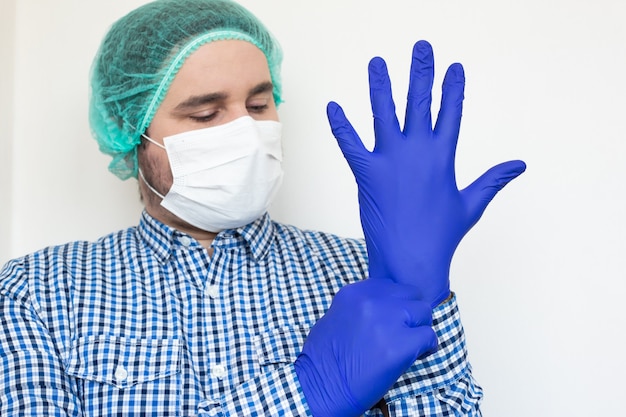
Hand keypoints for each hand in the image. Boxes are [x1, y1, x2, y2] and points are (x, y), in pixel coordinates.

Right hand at [295, 279, 436, 416]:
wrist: (320, 388)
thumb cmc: (322, 359)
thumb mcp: (334, 317)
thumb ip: (359, 306)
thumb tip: (381, 307)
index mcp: (354, 293)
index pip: (390, 285)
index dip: (395, 302)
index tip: (393, 317)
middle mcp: (372, 301)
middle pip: (411, 295)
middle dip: (410, 312)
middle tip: (404, 331)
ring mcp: (388, 321)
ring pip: (424, 312)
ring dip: (419, 328)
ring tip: (410, 345)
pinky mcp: (401, 345)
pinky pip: (429, 336)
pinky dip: (426, 348)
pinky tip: (415, 357)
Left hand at [327, 40, 525, 306]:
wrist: (410, 263)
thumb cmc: (441, 237)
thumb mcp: (471, 205)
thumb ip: (493, 180)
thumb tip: (520, 165)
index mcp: (443, 157)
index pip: (450, 112)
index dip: (452, 88)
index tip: (454, 67)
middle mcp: (418, 152)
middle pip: (419, 102)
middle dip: (421, 72)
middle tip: (421, 47)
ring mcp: (391, 160)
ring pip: (384, 113)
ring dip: (380, 85)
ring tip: (377, 62)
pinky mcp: (366, 173)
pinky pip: (350, 143)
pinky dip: (341, 125)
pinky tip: (333, 106)